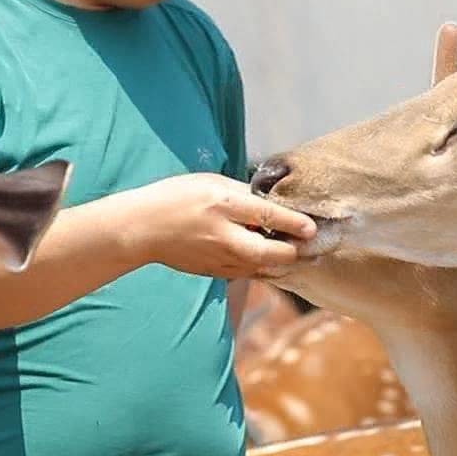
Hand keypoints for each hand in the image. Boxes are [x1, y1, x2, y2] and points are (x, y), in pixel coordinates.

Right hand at [121, 173, 318, 279]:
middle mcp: (224, 235)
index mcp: (223, 204)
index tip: (312, 226)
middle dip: (295, 250)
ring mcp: (219, 258)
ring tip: (297, 251)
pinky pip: (249, 273)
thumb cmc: (178, 197)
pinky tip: (272, 259)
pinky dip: (264, 267)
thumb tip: (276, 201)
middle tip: (310, 243)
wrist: (144, 228)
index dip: (295, 223)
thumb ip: (244, 193)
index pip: (269, 215)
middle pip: (272, 252)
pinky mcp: (216, 273)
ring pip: (264, 268)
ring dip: (283, 261)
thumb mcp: (211, 182)